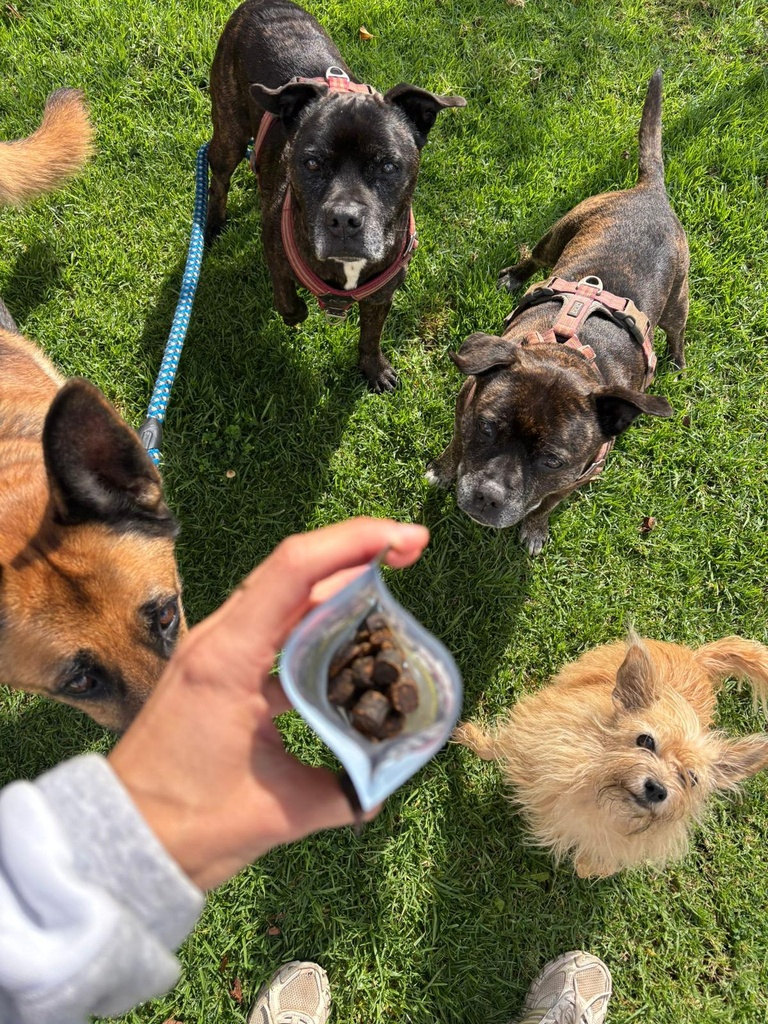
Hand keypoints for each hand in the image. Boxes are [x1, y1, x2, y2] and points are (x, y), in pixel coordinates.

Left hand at [109, 518, 429, 889]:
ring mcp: (217, 651)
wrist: (125, 840)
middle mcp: (220, 640)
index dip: (356, 542)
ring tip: (391, 582)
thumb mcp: (278, 811)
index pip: (296, 570)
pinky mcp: (219, 669)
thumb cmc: (188, 825)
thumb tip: (389, 781)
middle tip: (413, 549)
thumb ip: (344, 792)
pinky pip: (275, 627)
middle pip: (295, 571)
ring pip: (286, 596)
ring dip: (338, 583)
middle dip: (357, 551)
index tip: (409, 539)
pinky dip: (317, 621)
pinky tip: (351, 636)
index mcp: (229, 658)